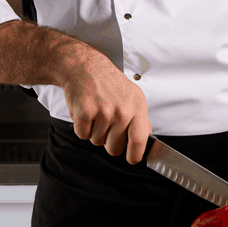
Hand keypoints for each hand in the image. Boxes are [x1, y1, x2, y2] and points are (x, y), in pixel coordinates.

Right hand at [56, 45, 152, 163]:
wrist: (85, 67)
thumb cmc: (108, 82)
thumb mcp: (132, 95)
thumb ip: (140, 118)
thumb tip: (146, 136)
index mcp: (137, 107)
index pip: (140, 139)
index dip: (135, 155)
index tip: (131, 159)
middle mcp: (122, 110)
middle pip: (114, 147)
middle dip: (108, 141)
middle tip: (105, 123)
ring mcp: (104, 111)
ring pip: (96, 141)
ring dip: (93, 131)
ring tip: (95, 112)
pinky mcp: (85, 112)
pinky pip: (82, 135)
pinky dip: (81, 127)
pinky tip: (85, 111)